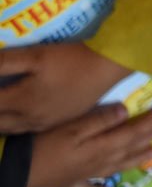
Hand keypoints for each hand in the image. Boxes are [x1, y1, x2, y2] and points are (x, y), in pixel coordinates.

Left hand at [0, 42, 130, 133]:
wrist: (107, 67)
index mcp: (20, 101)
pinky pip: (26, 130)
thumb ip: (4, 62)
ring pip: (10, 130)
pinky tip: (13, 120)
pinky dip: (12, 127)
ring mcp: (44, 122)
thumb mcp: (35, 55)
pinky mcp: (58, 121)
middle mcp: (28, 117)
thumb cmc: (70, 59)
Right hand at [25, 103, 151, 186]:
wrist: (17, 173)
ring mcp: (84, 176)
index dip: (149, 123)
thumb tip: (126, 111)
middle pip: (129, 149)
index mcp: (101, 147)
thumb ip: (99, 120)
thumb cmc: (45, 146)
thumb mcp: (72, 129)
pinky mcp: (69, 185)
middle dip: (149, 138)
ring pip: (117, 168)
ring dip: (136, 161)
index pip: (132, 133)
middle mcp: (98, 163)